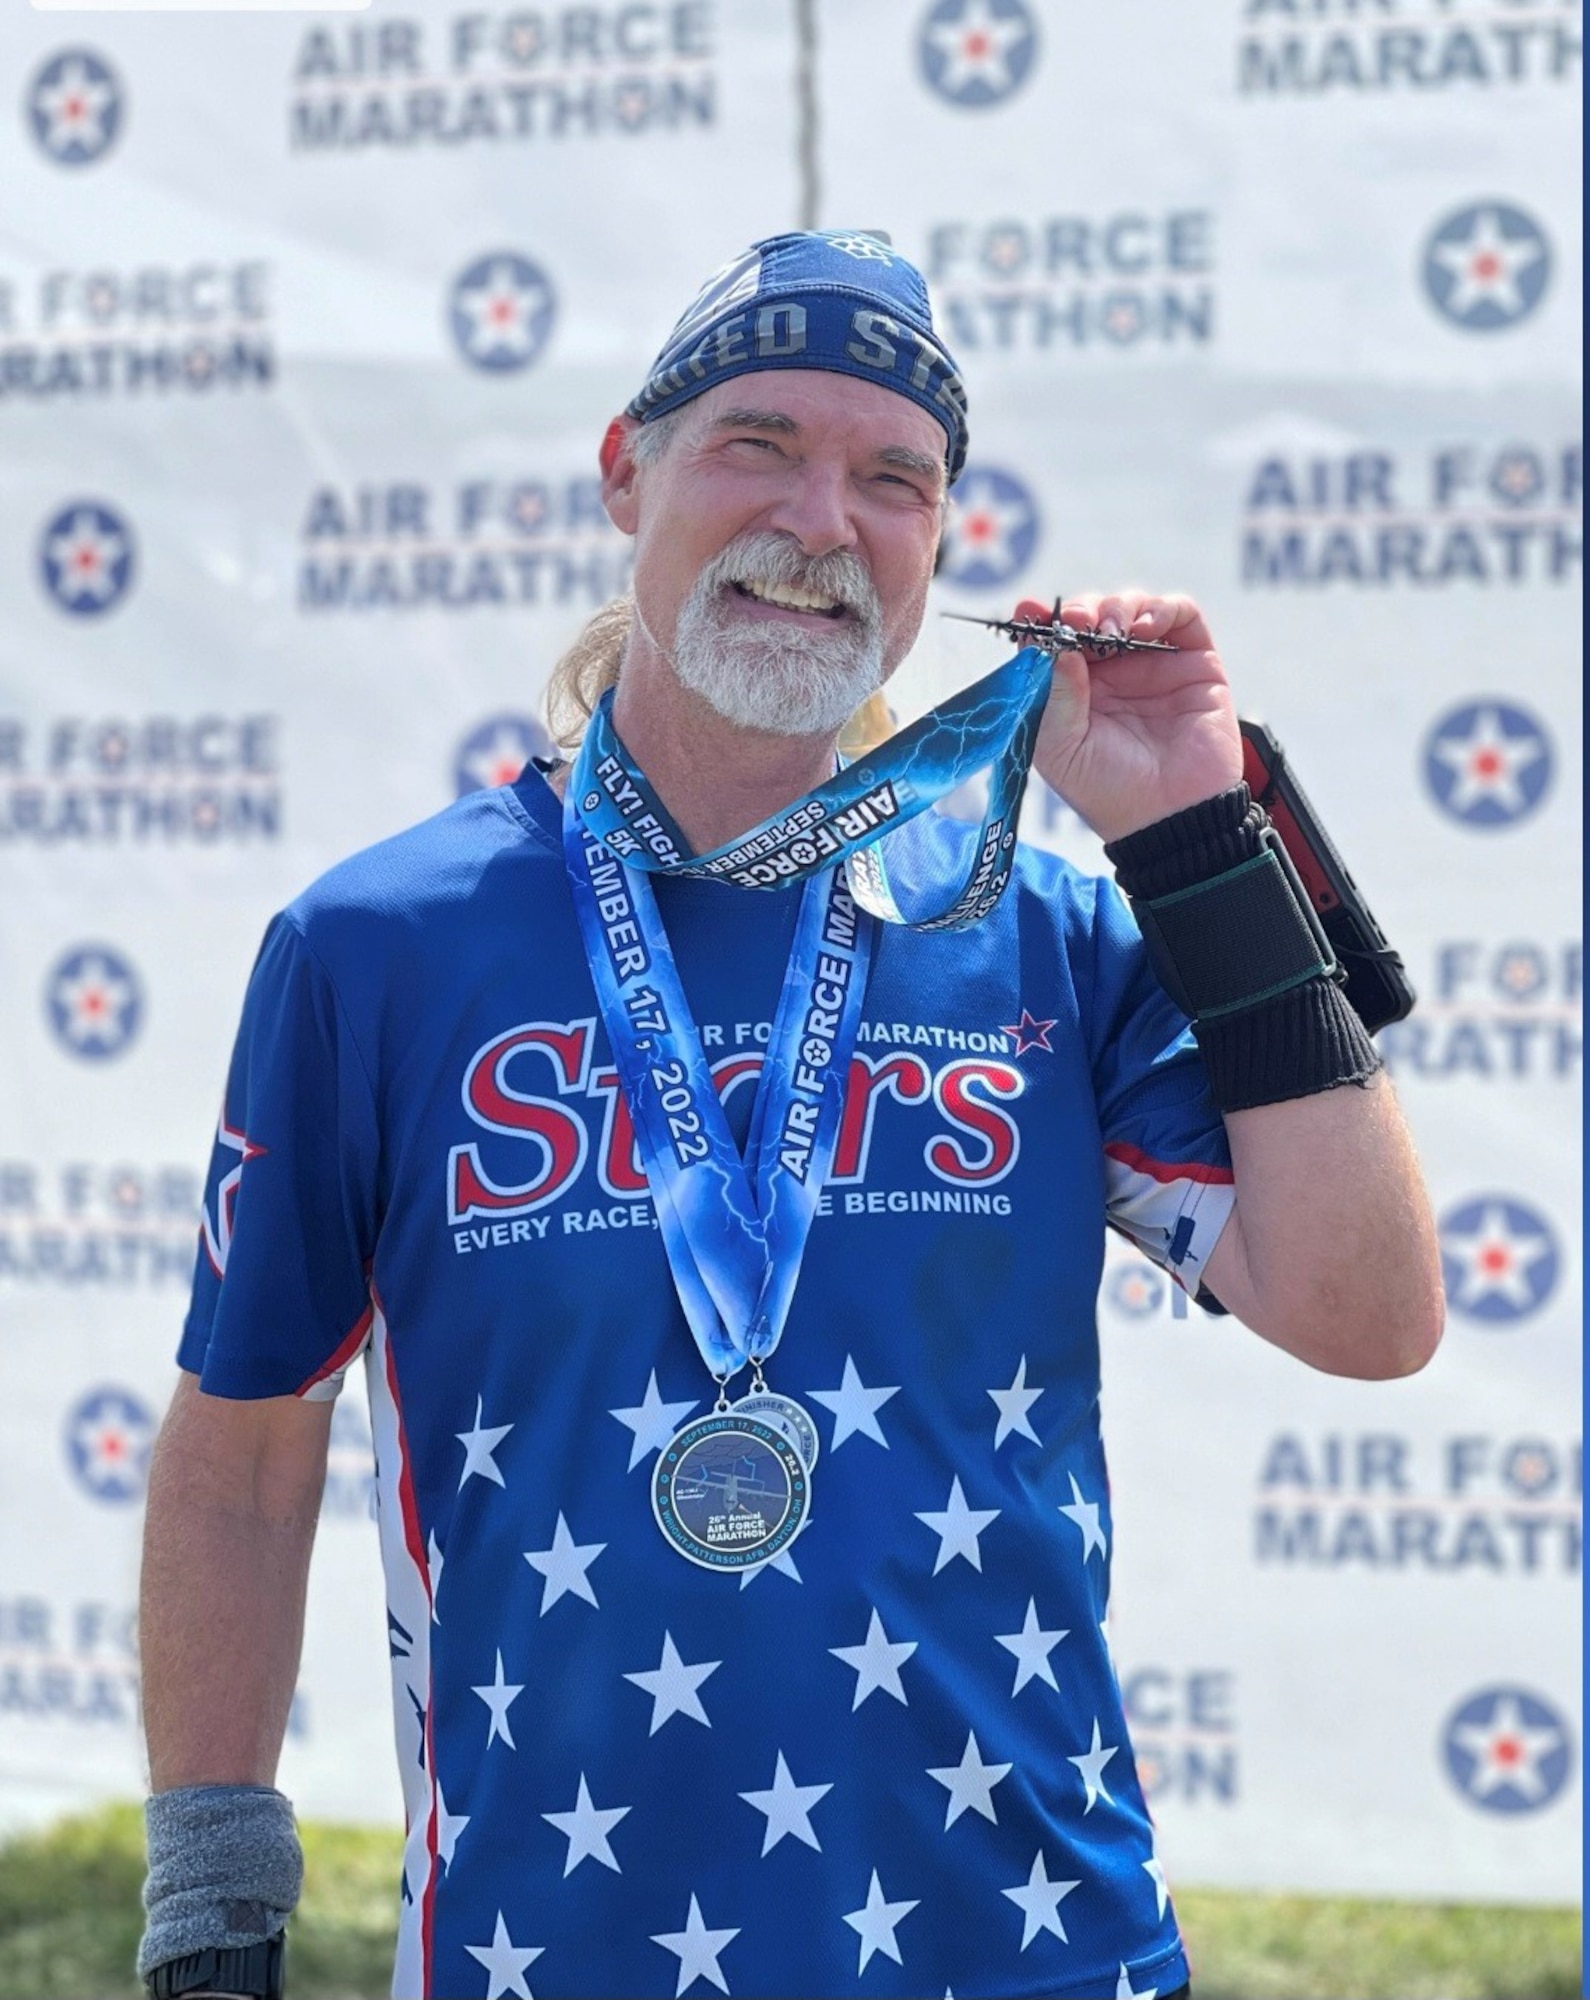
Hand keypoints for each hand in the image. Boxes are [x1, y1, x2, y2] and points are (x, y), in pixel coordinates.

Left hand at [1026, 591, 1243, 842]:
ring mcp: (1154, 664)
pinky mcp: (1195, 661)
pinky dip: (1162, 608)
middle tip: (1074, 622)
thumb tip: (1056, 648)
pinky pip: (1181, 614)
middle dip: (1079, 610)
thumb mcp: (1060, 749)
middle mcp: (1113, 672)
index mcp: (1074, 690)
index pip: (1055, 639)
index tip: (1029, 612)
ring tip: (1110, 631)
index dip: (1041, 621)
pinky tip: (1143, 629)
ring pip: (1132, 607)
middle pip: (1091, 614)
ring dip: (1116, 607)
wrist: (1170, 817)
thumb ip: (1053, 697)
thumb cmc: (1108, 790)